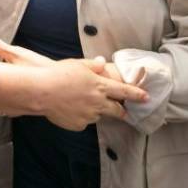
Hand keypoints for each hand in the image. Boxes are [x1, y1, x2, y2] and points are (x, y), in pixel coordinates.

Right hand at [0, 31, 147, 129]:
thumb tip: (102, 63)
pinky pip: (83, 121)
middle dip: (122, 111)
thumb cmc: (58, 74)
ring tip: (78, 102)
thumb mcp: (77, 65)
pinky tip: (68, 109)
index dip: (137, 94)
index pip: (124, 91)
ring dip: (94, 110)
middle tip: (125, 112)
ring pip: (97, 115)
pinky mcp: (78, 124)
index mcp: (100, 86)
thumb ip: (93, 66)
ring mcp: (89, 115)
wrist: (41, 92)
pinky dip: (80, 116)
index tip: (146, 97)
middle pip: (116, 110)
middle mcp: (98, 102)